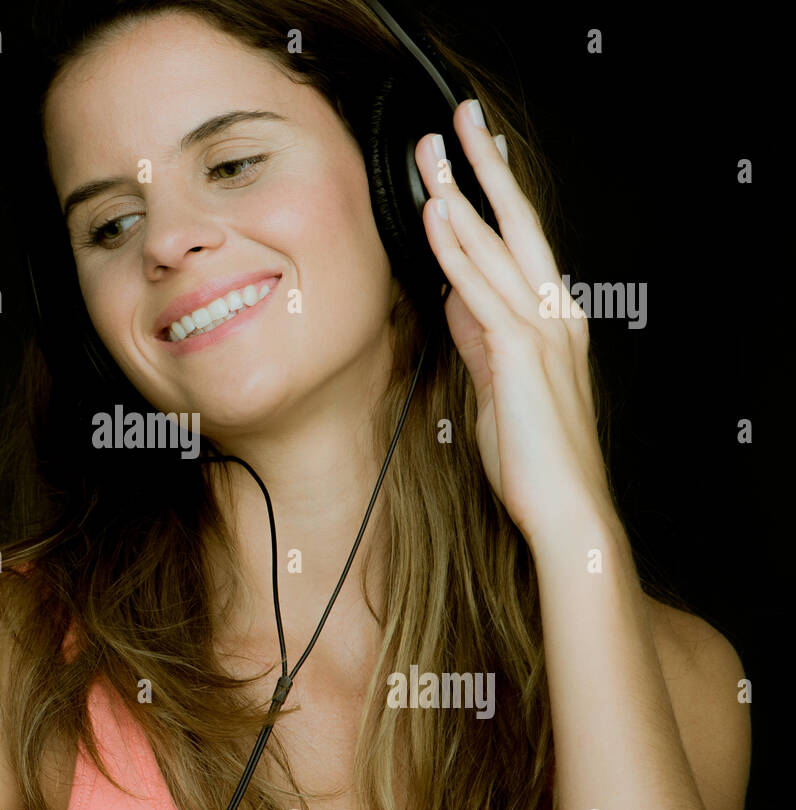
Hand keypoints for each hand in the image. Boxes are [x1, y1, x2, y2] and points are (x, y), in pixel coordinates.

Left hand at [415, 100, 616, 543]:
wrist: (561, 504)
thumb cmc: (529, 455)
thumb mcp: (495, 382)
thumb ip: (477, 335)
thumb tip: (452, 298)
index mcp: (552, 319)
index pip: (518, 241)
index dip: (491, 195)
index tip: (466, 159)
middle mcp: (553, 313)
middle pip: (516, 222)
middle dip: (484, 167)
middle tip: (458, 121)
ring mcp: (541, 328)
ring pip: (495, 245)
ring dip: (460, 193)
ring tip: (431, 153)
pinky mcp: (520, 350)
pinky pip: (480, 287)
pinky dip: (457, 248)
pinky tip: (436, 215)